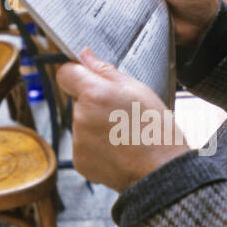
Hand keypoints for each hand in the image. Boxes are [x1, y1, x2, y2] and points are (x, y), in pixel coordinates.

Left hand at [56, 48, 185, 190]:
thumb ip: (106, 71)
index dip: (78, 74)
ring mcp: (78, 141)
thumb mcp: (138, 90)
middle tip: (122, 114)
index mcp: (94, 94)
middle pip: (78, 102)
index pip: (66, 73)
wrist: (161, 172)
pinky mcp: (80, 161)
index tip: (89, 80)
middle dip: (95, 104)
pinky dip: (97, 147)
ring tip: (124, 135)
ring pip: (82, 124)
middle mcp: (81, 117)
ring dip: (97, 127)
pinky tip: (118, 150)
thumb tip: (86, 55)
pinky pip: (84, 146)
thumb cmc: (156, 131)